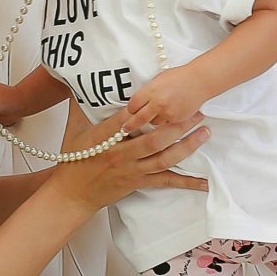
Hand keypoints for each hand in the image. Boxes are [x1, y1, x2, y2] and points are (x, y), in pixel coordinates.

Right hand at [49, 108, 209, 213]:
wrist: (72, 193)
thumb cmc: (73, 159)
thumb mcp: (74, 128)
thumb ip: (79, 104)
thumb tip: (76, 81)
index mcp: (105, 137)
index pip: (129, 119)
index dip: (147, 109)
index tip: (166, 96)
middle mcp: (121, 153)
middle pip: (155, 138)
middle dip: (179, 125)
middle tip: (198, 112)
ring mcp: (132, 170)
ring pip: (164, 158)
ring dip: (187, 146)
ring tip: (204, 133)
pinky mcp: (138, 183)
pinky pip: (166, 181)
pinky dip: (186, 182)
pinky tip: (204, 181)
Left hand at [121, 64, 210, 133]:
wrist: (199, 81)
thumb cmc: (179, 77)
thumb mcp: (158, 80)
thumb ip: (147, 91)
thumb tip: (138, 102)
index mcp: (150, 90)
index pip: (132, 105)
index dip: (129, 110)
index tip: (128, 113)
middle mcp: (157, 102)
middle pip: (138, 118)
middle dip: (130, 125)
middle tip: (125, 129)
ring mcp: (167, 112)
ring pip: (152, 123)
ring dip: (151, 121)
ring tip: (153, 116)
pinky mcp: (176, 119)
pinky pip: (165, 124)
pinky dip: (165, 121)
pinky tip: (166, 115)